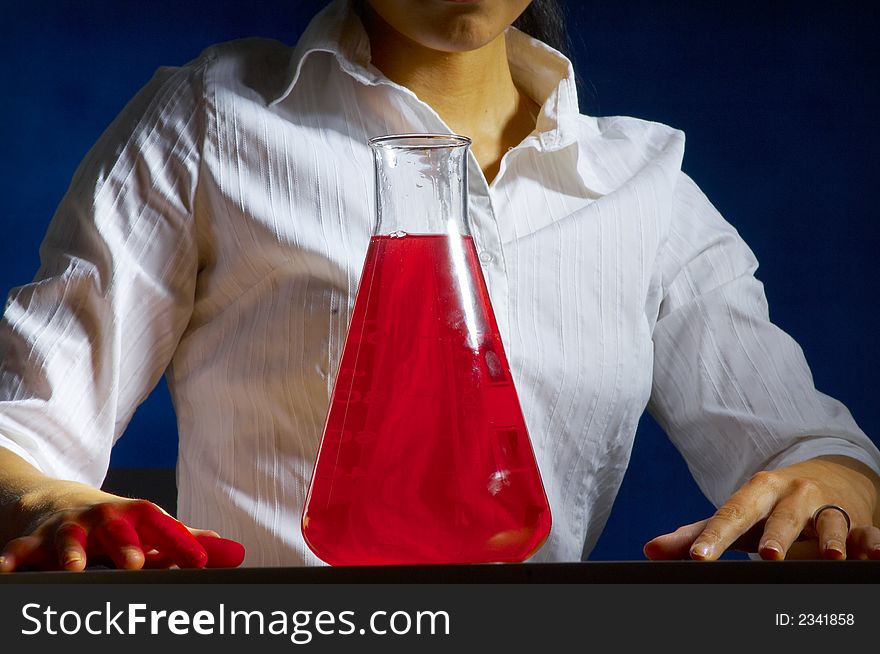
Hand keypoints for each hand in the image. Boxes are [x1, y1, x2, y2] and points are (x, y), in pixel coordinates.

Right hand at [0, 496, 244, 571]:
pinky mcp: (35, 540)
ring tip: (73, 568)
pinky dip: (13, 558)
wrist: (57, 500)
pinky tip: (5, 570)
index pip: (160, 524)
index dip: (180, 539)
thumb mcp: (144, 524)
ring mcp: (67, 527)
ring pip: (68, 538)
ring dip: (70, 552)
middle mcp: (102, 517)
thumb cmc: (112, 520)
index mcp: (133, 514)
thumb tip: (225, 546)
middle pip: (116, 528)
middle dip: (125, 545)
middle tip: (136, 563)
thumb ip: (181, 537)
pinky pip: (22, 550)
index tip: (201, 560)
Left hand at [643, 456, 879, 560]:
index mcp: (757, 492)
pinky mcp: (858, 519)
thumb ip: (695, 532)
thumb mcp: (738, 514)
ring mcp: (827, 506)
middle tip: (768, 555)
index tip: (697, 558)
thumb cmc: (769, 505)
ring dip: (830, 538)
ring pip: (830, 520)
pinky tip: (873, 553)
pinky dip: (873, 541)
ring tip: (830, 556)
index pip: (732, 515)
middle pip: (782, 516)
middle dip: (777, 535)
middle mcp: (792, 495)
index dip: (715, 537)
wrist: (827, 475)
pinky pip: (868, 530)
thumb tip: (649, 550)